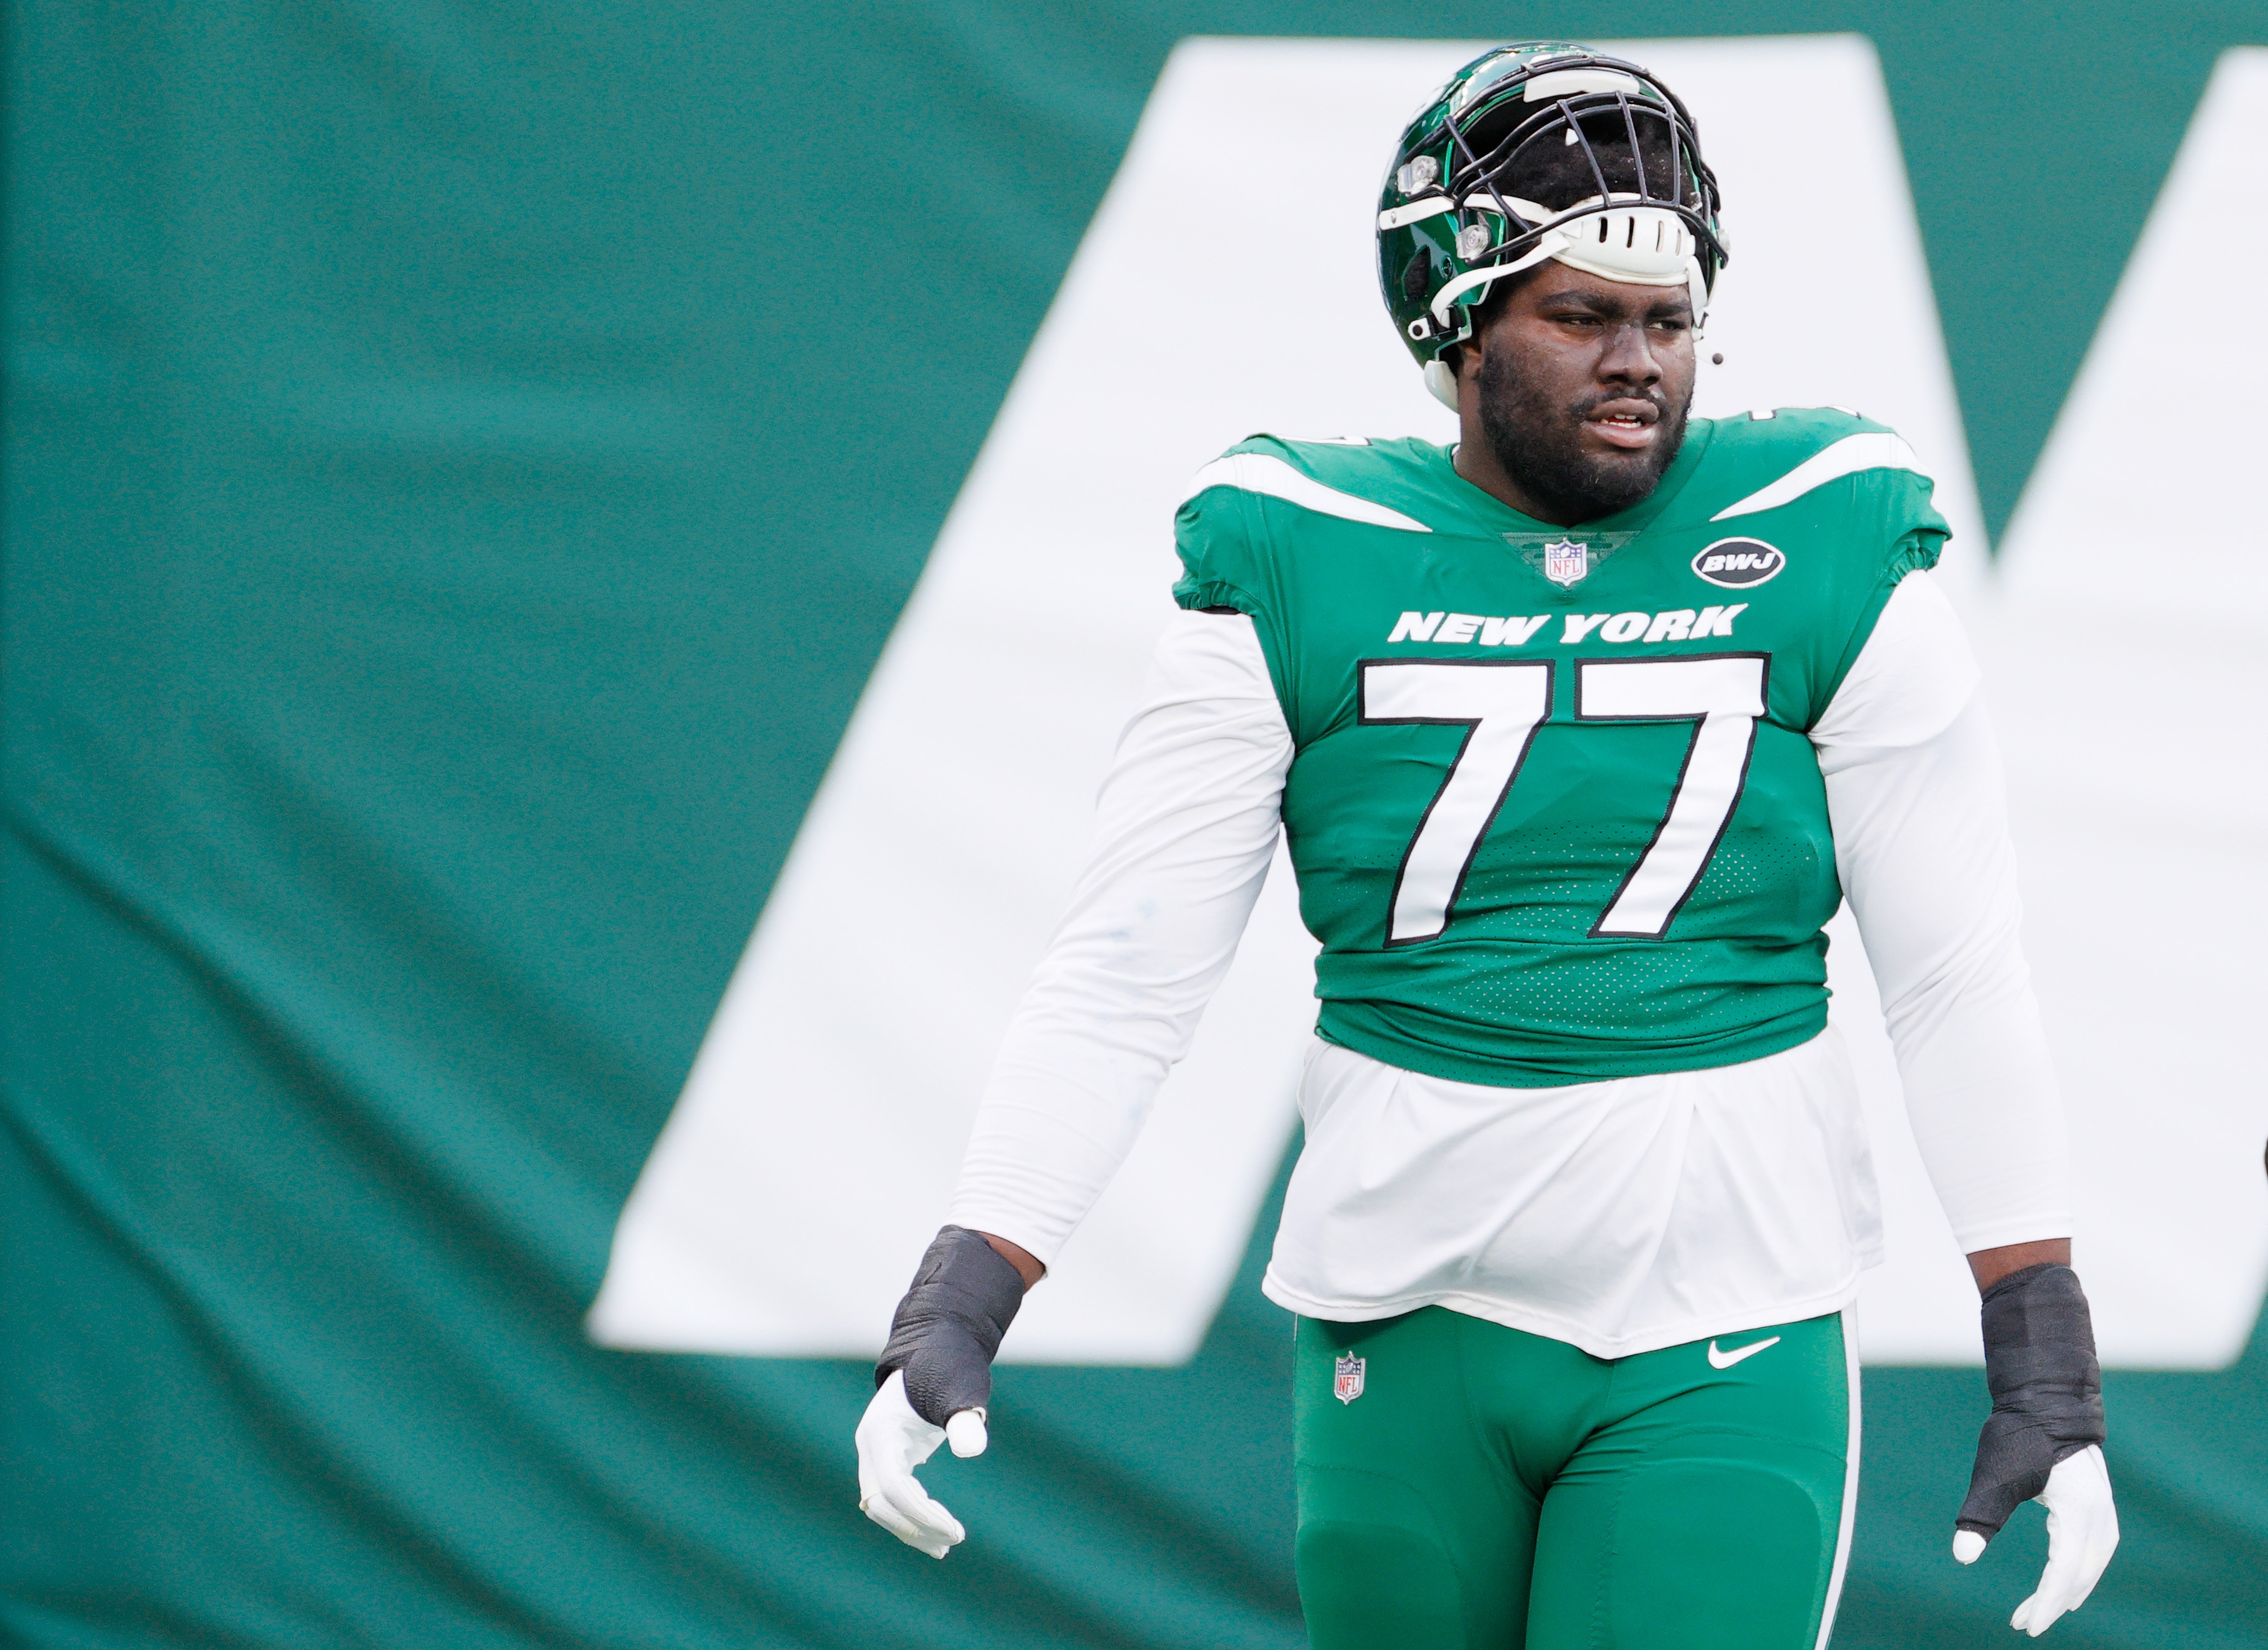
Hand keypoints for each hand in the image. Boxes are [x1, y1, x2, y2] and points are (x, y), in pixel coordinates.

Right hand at [856, 1370, 990, 1558]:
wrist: (935, 1346)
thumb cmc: (948, 1367)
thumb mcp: (960, 1388)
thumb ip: (964, 1417)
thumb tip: (972, 1449)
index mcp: (880, 1431)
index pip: (893, 1487)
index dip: (921, 1513)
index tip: (955, 1531)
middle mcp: (871, 1446)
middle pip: (882, 1503)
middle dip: (915, 1527)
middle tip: (954, 1541)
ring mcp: (876, 1453)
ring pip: (883, 1506)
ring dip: (911, 1528)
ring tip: (947, 1545)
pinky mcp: (889, 1458)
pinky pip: (893, 1498)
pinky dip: (913, 1516)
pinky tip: (940, 1529)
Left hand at [1953, 1444, 2118, 1635]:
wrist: (2045, 1397)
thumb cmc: (2019, 1433)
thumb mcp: (1995, 1475)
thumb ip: (1982, 1516)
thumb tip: (1962, 1556)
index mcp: (2078, 1512)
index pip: (2063, 1571)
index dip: (2045, 1602)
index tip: (2026, 1626)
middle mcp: (2098, 1516)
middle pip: (2080, 1574)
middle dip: (2052, 1602)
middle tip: (2023, 1624)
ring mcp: (2102, 1510)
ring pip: (2091, 1565)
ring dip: (2066, 1589)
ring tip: (2041, 1610)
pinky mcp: (2097, 1504)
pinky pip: (2094, 1550)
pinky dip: (2079, 1570)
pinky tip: (2064, 1579)